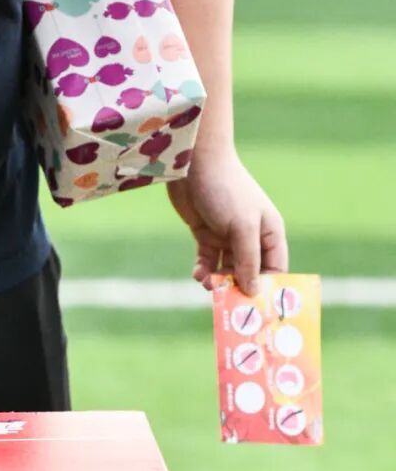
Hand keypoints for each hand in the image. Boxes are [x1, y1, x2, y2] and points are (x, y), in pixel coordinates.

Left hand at [167, 150, 287, 295]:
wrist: (194, 162)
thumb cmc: (225, 189)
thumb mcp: (242, 227)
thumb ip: (248, 260)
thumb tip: (253, 291)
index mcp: (270, 233)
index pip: (275, 269)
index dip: (267, 288)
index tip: (256, 307)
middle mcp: (251, 237)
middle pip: (249, 273)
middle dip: (239, 288)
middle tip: (227, 304)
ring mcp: (227, 236)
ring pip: (226, 269)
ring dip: (218, 281)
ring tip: (208, 284)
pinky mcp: (205, 233)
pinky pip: (207, 260)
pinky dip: (203, 270)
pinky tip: (197, 274)